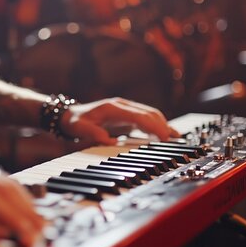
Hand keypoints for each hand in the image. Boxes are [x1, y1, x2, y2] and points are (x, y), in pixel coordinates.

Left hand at [60, 97, 180, 144]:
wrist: (70, 115)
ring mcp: (126, 109)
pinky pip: (146, 119)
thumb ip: (92, 133)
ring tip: (175, 138)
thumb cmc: (75, 121)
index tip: (164, 137)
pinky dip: (158, 125)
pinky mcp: (128, 115)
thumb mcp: (79, 127)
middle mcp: (122, 106)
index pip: (139, 115)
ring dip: (163, 125)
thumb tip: (108, 140)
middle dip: (162, 126)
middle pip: (148, 113)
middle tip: (173, 141)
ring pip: (150, 114)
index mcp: (113, 107)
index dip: (153, 126)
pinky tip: (167, 133)